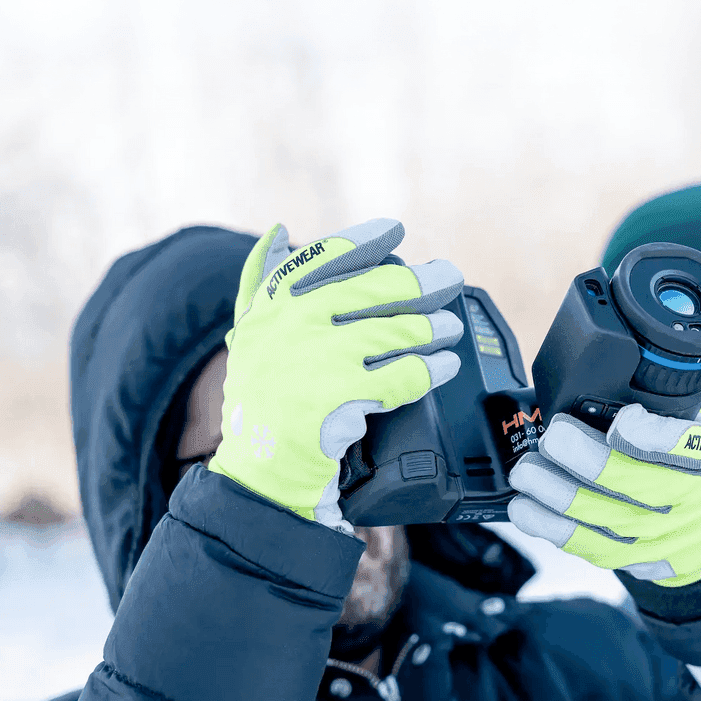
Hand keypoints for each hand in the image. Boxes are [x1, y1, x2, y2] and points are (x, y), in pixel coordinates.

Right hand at [209, 219, 463, 529]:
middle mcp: (292, 324)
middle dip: (419, 282)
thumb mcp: (250, 332)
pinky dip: (429, 370)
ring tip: (450, 326)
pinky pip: (401, 377)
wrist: (260, 470)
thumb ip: (262, 279)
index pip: (327, 256)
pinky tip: (445, 365)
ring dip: (431, 327)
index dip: (366, 240)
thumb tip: (280, 230)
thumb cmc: (260, 397)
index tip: (396, 230)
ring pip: (392, 332)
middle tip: (449, 277)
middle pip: (371, 290)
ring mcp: (316, 361)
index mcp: (274, 303)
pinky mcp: (340, 401)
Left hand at [508, 404, 700, 586]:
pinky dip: (554, 529)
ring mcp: (664, 536)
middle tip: (552, 439)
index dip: (650, 437)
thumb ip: (662, 402)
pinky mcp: (639, 562)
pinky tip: (526, 509)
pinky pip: (593, 547)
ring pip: (606, 520)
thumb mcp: (698, 422)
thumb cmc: (695, 463)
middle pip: (636, 485)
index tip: (619, 422)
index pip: (687, 447)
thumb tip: (611, 374)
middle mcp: (692, 501)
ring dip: (559, 496)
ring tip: (526, 472)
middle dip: (587, 461)